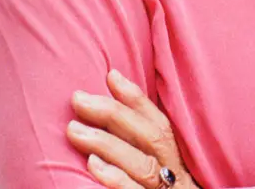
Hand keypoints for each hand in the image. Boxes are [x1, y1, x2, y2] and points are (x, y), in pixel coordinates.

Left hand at [67, 70, 198, 188]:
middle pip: (149, 136)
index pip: (159, 121)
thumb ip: (149, 149)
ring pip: (141, 164)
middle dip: (113, 113)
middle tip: (78, 98)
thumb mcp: (169, 172)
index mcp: (180, 158)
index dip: (136, 97)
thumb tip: (119, 113)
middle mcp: (178, 173)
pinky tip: (93, 167)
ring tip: (74, 129)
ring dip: (106, 143)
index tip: (110, 75)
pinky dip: (115, 180)